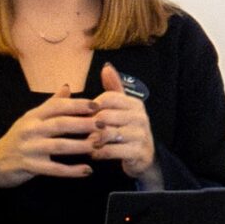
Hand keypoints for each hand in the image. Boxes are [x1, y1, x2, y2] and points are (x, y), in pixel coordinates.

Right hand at [0, 93, 98, 189]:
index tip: (97, 105)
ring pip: (59, 146)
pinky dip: (71, 170)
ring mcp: (30, 148)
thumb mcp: (31, 118)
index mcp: (34, 116)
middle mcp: (31, 130)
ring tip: (98, 145)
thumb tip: (67, 87)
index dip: (77, 104)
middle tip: (103, 125)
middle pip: (60, 124)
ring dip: (80, 146)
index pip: (57, 106)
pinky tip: (87, 171)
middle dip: (83, 124)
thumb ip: (51, 104)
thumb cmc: (19, 137)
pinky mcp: (29, 166)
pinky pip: (54, 168)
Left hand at [92, 64, 160, 187]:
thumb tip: (106, 67)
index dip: (92, 106)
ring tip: (87, 142)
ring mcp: (140, 135)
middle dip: (90, 125)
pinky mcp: (137, 152)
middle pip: (105, 115)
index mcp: (135, 104)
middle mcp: (140, 117)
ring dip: (93, 139)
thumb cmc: (128, 129)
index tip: (84, 115)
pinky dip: (99, 153)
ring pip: (107, 133)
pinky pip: (111, 150)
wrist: (145, 157)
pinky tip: (94, 154)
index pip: (109, 97)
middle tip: (80, 131)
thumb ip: (114, 88)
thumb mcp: (123, 108)